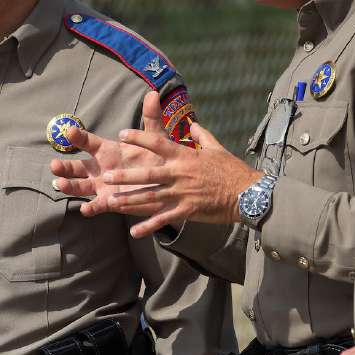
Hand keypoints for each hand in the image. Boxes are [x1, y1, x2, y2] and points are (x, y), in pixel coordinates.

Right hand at [49, 90, 177, 217]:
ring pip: (80, 186)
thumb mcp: (154, 138)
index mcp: (107, 150)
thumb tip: (153, 94)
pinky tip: (85, 209)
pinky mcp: (110, 201)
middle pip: (76, 167)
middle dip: (64, 167)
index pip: (88, 142)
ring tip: (60, 184)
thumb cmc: (155, 157)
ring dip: (69, 186)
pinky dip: (91, 208)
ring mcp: (102, 185)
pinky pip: (97, 205)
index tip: (70, 131)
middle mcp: (100, 168)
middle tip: (54, 165)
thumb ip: (151, 118)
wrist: (165, 182)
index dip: (78, 137)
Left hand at [105, 121, 260, 236]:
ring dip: (130, 200)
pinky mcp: (187, 210)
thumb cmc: (232, 170)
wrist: (248, 193)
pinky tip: (134, 231)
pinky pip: (164, 219)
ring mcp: (183, 193)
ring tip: (111, 202)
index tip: (121, 134)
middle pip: (148, 173)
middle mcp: (180, 174)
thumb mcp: (217, 148)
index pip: (158, 143)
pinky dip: (149, 226)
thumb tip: (193, 123)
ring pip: (151, 197)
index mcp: (185, 156)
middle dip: (126, 175)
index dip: (139, 138)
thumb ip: (202, 135)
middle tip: (107, 176)